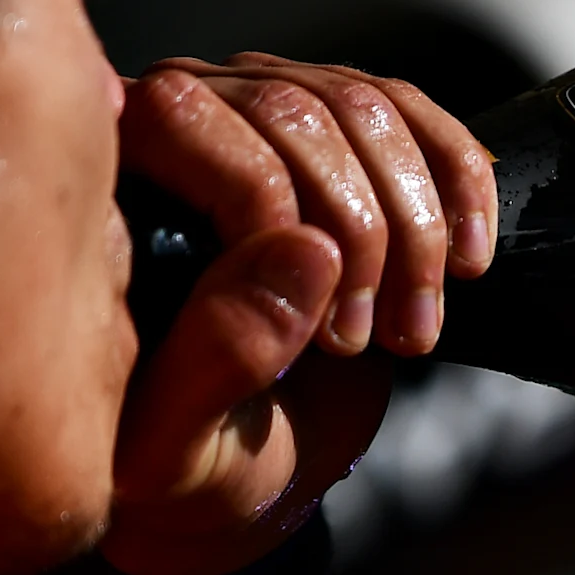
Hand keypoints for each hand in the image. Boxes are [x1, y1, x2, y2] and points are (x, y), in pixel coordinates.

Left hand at [97, 58, 490, 574]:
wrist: (253, 468)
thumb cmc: (191, 463)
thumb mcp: (182, 448)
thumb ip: (218, 357)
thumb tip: (307, 250)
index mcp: (104, 184)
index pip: (189, 119)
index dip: (272, 208)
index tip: (318, 328)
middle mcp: (175, 123)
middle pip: (296, 108)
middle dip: (364, 233)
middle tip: (372, 342)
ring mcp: (263, 114)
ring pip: (365, 105)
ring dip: (417, 226)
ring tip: (413, 333)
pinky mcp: (342, 135)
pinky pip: (415, 114)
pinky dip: (461, 185)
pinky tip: (470, 263)